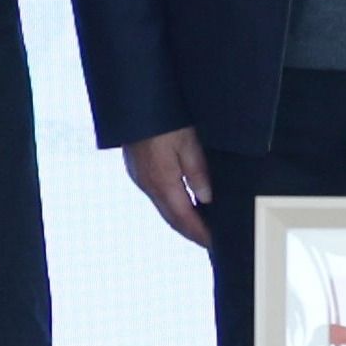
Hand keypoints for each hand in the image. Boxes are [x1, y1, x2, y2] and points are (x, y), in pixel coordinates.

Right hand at [122, 128, 211, 247]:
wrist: (132, 102)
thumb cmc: (162, 118)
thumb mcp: (188, 142)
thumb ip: (197, 172)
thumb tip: (206, 199)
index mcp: (162, 182)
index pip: (184, 218)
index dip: (199, 234)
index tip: (213, 243)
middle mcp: (148, 185)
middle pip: (171, 218)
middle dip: (190, 232)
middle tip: (208, 241)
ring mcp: (140, 177)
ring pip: (162, 208)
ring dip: (180, 220)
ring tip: (198, 225)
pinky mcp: (136, 169)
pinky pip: (156, 195)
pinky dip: (171, 205)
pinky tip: (180, 201)